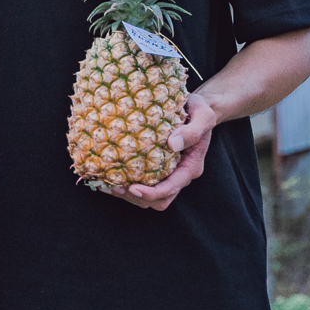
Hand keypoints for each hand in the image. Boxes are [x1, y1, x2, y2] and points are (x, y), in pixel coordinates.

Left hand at [114, 92, 216, 211]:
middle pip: (159, 200)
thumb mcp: (203, 116)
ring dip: (128, 195)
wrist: (198, 109)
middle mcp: (180, 175)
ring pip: (150, 197)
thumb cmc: (200, 110)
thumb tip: (172, 144)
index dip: (151, 193)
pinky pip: (144, 183)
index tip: (132, 188)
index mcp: (191, 167)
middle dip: (136, 198)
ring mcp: (170, 173)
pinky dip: (127, 184)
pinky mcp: (159, 168)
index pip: (170, 189)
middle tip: (113, 187)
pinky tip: (110, 174)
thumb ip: (192, 130)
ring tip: (106, 184)